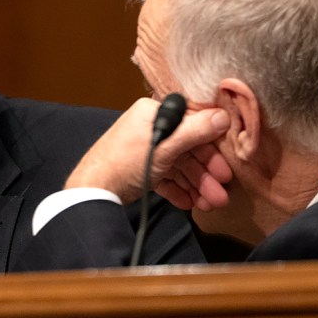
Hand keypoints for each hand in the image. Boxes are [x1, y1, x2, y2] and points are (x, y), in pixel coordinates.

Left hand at [65, 98, 231, 209]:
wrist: (92, 191)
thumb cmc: (124, 162)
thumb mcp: (164, 146)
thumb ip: (194, 132)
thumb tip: (223, 116)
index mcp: (153, 113)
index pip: (192, 124)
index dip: (211, 146)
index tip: (225, 166)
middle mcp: (150, 128)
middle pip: (187, 149)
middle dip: (205, 173)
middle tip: (220, 194)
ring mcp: (145, 148)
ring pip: (178, 166)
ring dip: (196, 185)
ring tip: (208, 204)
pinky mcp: (141, 168)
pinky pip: (165, 176)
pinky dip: (178, 189)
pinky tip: (189, 203)